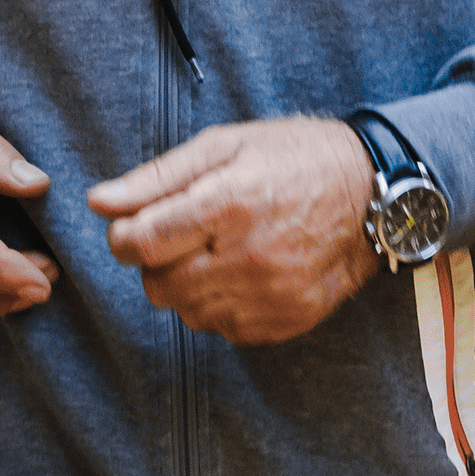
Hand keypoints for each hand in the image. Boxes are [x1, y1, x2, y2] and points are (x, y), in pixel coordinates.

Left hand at [88, 116, 378, 344]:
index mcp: (229, 203)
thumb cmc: (295, 158)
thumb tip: (99, 202)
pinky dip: (217, 305)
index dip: (122, 237)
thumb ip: (156, 178)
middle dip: (151, 262)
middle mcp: (250, 256)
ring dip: (183, 285)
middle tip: (173, 237)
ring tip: (210, 251)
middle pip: (159, 285)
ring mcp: (272, 295)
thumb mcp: (224, 146)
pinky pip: (224, 329)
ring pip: (187, 312)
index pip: (142, 242)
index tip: (128, 228)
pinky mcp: (288, 320)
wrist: (374, 195)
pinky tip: (235, 273)